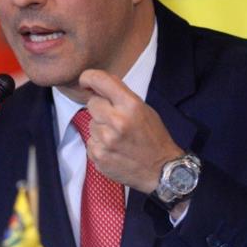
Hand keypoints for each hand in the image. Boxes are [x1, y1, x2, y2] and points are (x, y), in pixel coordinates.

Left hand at [78, 69, 184, 193]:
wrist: (160, 169)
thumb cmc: (153, 137)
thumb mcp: (143, 109)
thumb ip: (121, 95)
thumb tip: (97, 83)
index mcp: (131, 105)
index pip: (101, 81)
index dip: (89, 78)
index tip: (85, 81)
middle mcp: (117, 121)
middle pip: (92, 103)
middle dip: (100, 108)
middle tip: (115, 119)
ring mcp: (106, 141)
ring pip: (90, 123)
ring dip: (100, 128)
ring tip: (117, 137)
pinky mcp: (99, 156)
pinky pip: (90, 142)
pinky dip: (99, 144)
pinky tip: (114, 149)